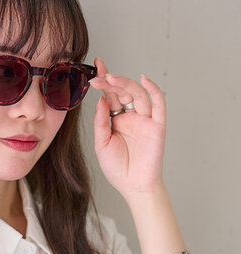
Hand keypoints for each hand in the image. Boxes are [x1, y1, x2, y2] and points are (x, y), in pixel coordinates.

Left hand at [88, 57, 166, 201]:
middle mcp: (130, 117)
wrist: (133, 186)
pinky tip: (144, 79)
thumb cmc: (118, 169)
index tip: (95, 67)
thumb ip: (101, 122)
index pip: (109, 96)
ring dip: (125, 84)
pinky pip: (158, 104)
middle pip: (122, 92)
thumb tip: (101, 100)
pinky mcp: (157, 126)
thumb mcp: (101, 144)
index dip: (103, 81)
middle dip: (111, 82)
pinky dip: (153, 90)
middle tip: (99, 76)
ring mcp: (144, 120)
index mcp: (116, 120)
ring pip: (138, 94)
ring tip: (111, 79)